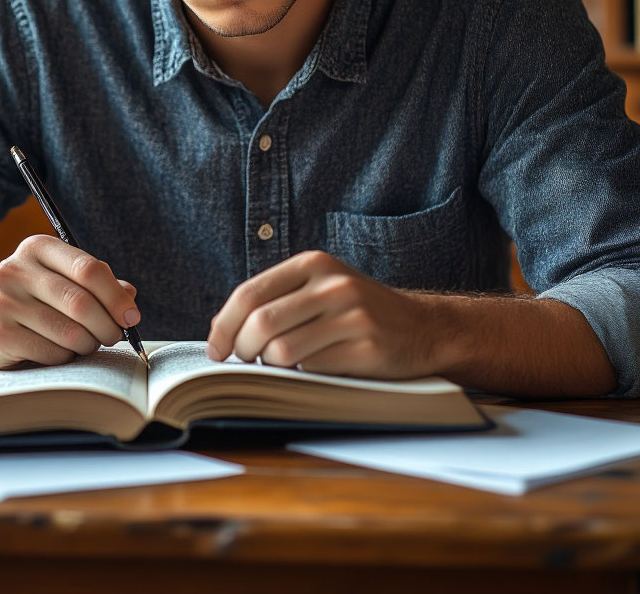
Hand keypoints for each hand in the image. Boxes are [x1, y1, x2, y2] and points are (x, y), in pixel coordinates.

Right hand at [0, 235, 140, 368]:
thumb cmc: (31, 298)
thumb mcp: (59, 279)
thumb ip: (96, 283)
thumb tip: (130, 295)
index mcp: (37, 248)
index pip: (88, 269)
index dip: (116, 296)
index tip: (131, 316)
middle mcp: (16, 270)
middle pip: (80, 302)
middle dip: (107, 325)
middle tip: (115, 336)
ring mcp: (3, 302)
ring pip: (68, 331)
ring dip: (89, 343)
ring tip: (89, 343)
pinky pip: (51, 352)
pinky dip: (66, 356)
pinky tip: (61, 351)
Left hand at [206, 250, 443, 378]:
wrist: (423, 328)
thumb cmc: (357, 311)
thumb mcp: (320, 288)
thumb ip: (277, 299)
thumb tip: (222, 331)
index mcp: (314, 263)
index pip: (249, 293)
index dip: (224, 325)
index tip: (216, 350)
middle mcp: (333, 284)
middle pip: (261, 323)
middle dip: (243, 350)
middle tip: (246, 363)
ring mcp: (353, 315)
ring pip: (282, 350)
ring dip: (271, 366)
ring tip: (281, 365)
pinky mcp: (367, 347)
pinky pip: (312, 369)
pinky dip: (302, 375)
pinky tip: (312, 369)